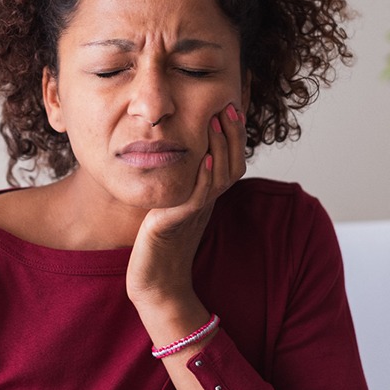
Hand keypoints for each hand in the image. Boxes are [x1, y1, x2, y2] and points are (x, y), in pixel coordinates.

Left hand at [126, 103, 246, 310]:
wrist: (156, 284)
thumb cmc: (161, 246)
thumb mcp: (175, 207)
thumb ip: (184, 185)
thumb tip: (184, 159)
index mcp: (208, 197)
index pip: (230, 162)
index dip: (234, 137)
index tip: (230, 108)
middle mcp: (207, 203)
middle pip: (232, 165)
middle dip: (232, 134)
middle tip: (229, 106)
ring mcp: (195, 213)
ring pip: (219, 177)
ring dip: (219, 147)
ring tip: (216, 120)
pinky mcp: (177, 223)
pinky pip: (197, 198)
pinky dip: (203, 177)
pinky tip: (202, 158)